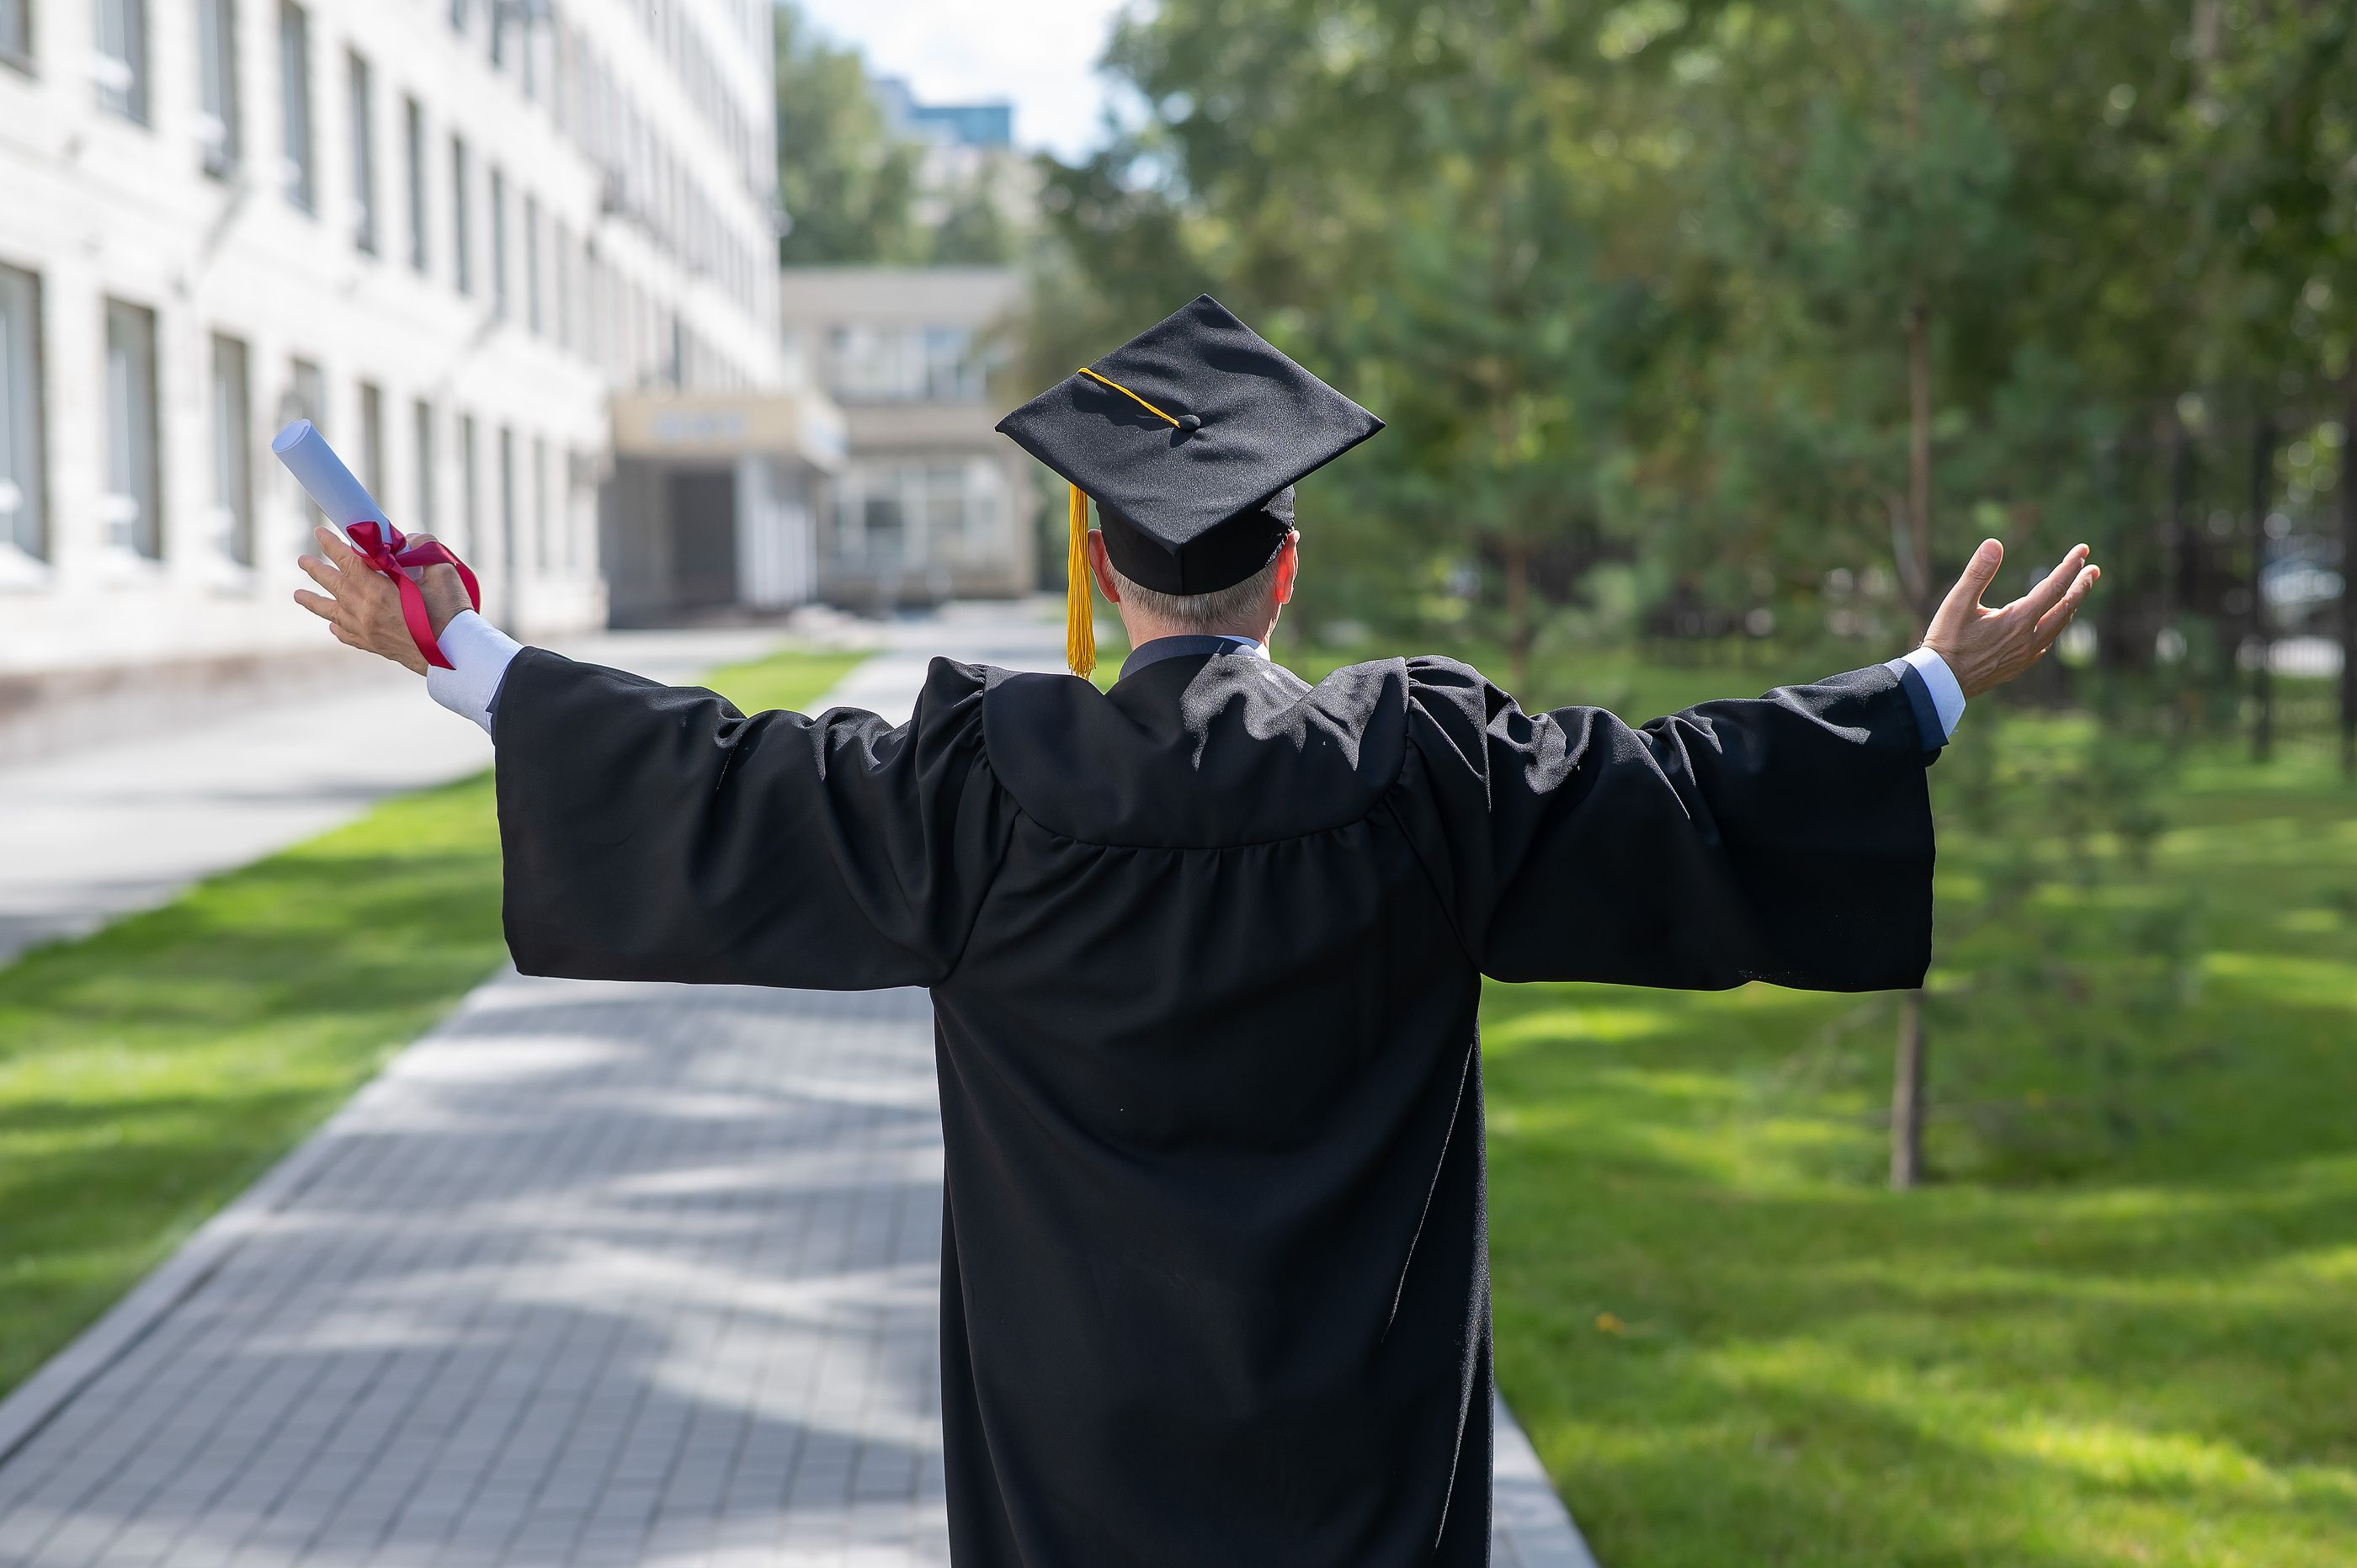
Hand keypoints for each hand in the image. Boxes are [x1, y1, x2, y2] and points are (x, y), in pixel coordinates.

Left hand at [293, 525, 471, 675]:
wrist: (454, 656)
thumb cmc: (450, 614)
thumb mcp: (443, 572)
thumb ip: (423, 550)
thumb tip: (408, 541)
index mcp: (377, 590)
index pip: (347, 561)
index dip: (332, 545)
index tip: (320, 533)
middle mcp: (364, 611)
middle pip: (333, 585)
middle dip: (316, 570)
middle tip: (302, 560)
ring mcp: (366, 631)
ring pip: (331, 613)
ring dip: (314, 601)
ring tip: (298, 595)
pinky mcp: (374, 646)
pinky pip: (347, 635)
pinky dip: (337, 628)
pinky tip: (333, 627)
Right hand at [1920, 538, 2100, 698]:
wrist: (1941, 683)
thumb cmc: (1946, 641)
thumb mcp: (1957, 603)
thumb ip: (1977, 573)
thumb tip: (1994, 544)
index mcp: (2018, 619)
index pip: (2054, 587)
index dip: (2070, 566)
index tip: (2083, 549)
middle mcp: (2029, 638)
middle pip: (2065, 607)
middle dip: (2081, 586)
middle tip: (2094, 570)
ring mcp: (2026, 654)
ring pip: (2059, 626)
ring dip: (2071, 606)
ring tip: (2077, 592)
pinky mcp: (2018, 666)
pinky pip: (2047, 642)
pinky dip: (2056, 626)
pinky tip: (2053, 624)